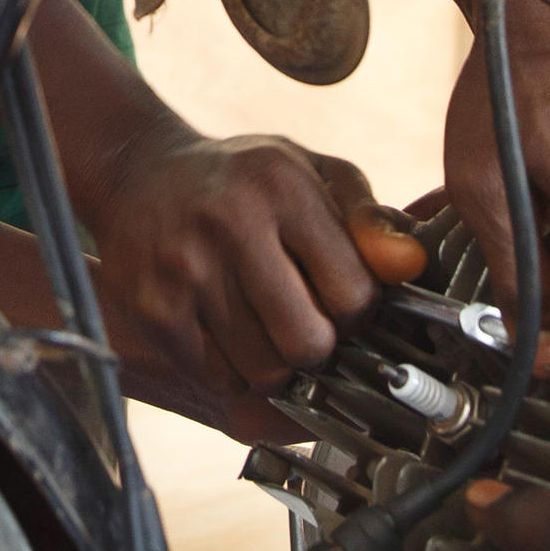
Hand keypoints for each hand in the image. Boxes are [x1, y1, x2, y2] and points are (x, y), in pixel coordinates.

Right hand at [87, 133, 418, 427]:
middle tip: (308, 322)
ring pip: (264, 370)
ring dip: (277, 363)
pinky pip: (219, 377)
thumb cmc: (244, 179)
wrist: (139, 174)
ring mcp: (183, 269)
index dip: (359, 311)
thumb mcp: (312, 172)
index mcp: (281, 186)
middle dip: (320, 346)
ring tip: (267, 326)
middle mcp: (229, 223)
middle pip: (308, 343)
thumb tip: (410, 265)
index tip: (344, 300)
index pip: (353, 294)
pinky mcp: (153, 308)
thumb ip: (368, 218)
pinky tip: (229, 331)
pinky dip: (234, 370)